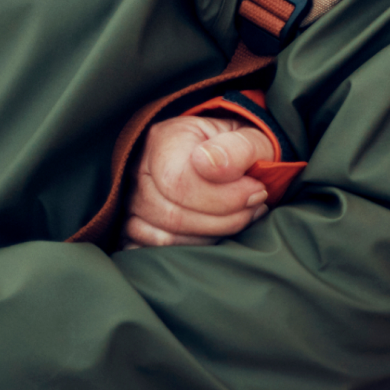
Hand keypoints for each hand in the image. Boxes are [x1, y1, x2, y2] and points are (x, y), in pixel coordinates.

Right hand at [125, 112, 277, 247]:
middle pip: (171, 215)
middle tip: (255, 207)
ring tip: (241, 217)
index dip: (224, 198)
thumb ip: (239, 148)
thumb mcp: (253, 138)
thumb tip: (209, 164)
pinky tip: (215, 232)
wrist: (229, 162)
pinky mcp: (135, 227)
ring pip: (163, 237)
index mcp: (165, 139)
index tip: (257, 192)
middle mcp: (138, 171)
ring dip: (210, 235)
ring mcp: (132, 201)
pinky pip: (154, 250)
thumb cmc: (240, 151)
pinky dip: (190, 248)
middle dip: (223, 219)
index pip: (179, 183)